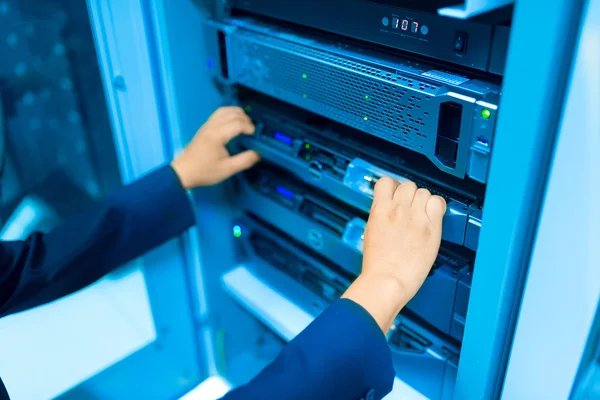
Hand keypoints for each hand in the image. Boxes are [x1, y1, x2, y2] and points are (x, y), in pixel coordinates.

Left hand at [171, 107, 259, 188]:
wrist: (183, 172)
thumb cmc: (205, 171)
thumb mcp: (227, 169)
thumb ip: (245, 160)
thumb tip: (258, 153)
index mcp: (217, 135)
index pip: (237, 123)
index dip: (249, 127)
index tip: (255, 136)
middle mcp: (212, 126)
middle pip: (232, 113)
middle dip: (245, 119)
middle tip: (252, 131)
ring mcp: (207, 125)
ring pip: (224, 110)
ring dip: (237, 114)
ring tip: (245, 124)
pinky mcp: (204, 127)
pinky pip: (218, 114)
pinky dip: (229, 114)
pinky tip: (233, 123)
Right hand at [342, 178, 445, 333]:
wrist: (387, 281)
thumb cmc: (378, 264)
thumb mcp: (371, 231)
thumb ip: (381, 215)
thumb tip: (389, 207)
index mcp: (379, 210)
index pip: (387, 181)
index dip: (393, 187)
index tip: (396, 194)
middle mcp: (397, 209)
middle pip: (408, 185)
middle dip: (410, 196)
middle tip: (411, 209)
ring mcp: (415, 217)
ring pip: (424, 192)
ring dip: (423, 202)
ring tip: (422, 216)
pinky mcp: (431, 227)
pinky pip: (439, 203)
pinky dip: (437, 207)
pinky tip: (433, 218)